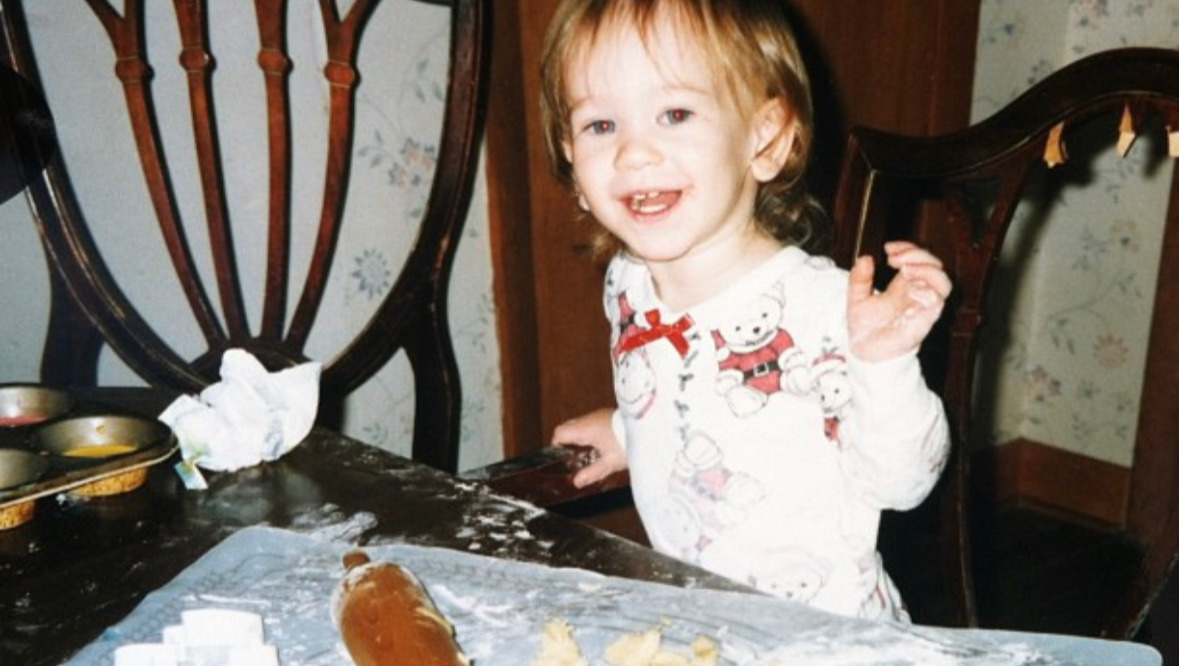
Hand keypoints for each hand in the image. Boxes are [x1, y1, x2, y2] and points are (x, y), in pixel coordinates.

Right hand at [551, 407, 626, 487]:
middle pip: (566, 427)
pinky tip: (597, 445)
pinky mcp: (605, 415)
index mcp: (586, 429)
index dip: (556, 446)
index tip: (560, 458)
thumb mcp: (610, 463)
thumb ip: (591, 473)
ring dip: (577, 437)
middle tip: (571, 458)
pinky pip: (589, 423)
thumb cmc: (628, 443)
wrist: (648, 429)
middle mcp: (589, 419)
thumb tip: (576, 482)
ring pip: (578, 424)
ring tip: (585, 453)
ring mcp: (598, 415)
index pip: (560, 433)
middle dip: (565, 442)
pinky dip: (587, 433)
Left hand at [847, 241, 951, 361]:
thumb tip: (864, 258)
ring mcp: (922, 306)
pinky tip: (910, 289)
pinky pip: (937, 302)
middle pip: (935, 265)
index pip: (918, 258)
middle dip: (918, 255)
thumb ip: (859, 278)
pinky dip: (927, 291)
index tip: (889, 248)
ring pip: (943, 282)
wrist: (865, 352)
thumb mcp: (856, 297)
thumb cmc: (865, 327)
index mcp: (903, 284)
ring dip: (927, 270)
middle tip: (896, 258)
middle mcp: (917, 292)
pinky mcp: (924, 320)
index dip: (908, 248)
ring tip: (905, 270)